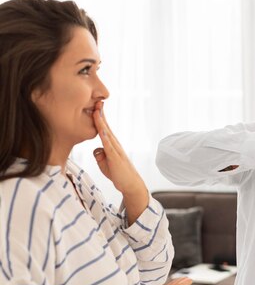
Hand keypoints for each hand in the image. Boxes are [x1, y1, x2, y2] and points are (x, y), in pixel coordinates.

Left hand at [92, 101, 147, 221]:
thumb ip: (100, 154)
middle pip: (106, 126)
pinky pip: (108, 144)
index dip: (99, 117)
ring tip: (97, 109)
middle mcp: (115, 144)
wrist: (130, 185)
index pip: (104, 128)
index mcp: (111, 145)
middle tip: (97, 100)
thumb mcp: (105, 163)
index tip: (94, 106)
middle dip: (101, 114)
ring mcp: (116, 150)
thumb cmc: (118, 174)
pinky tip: (101, 128)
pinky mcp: (115, 157)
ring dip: (101, 121)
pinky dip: (104, 135)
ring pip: (107, 132)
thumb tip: (96, 148)